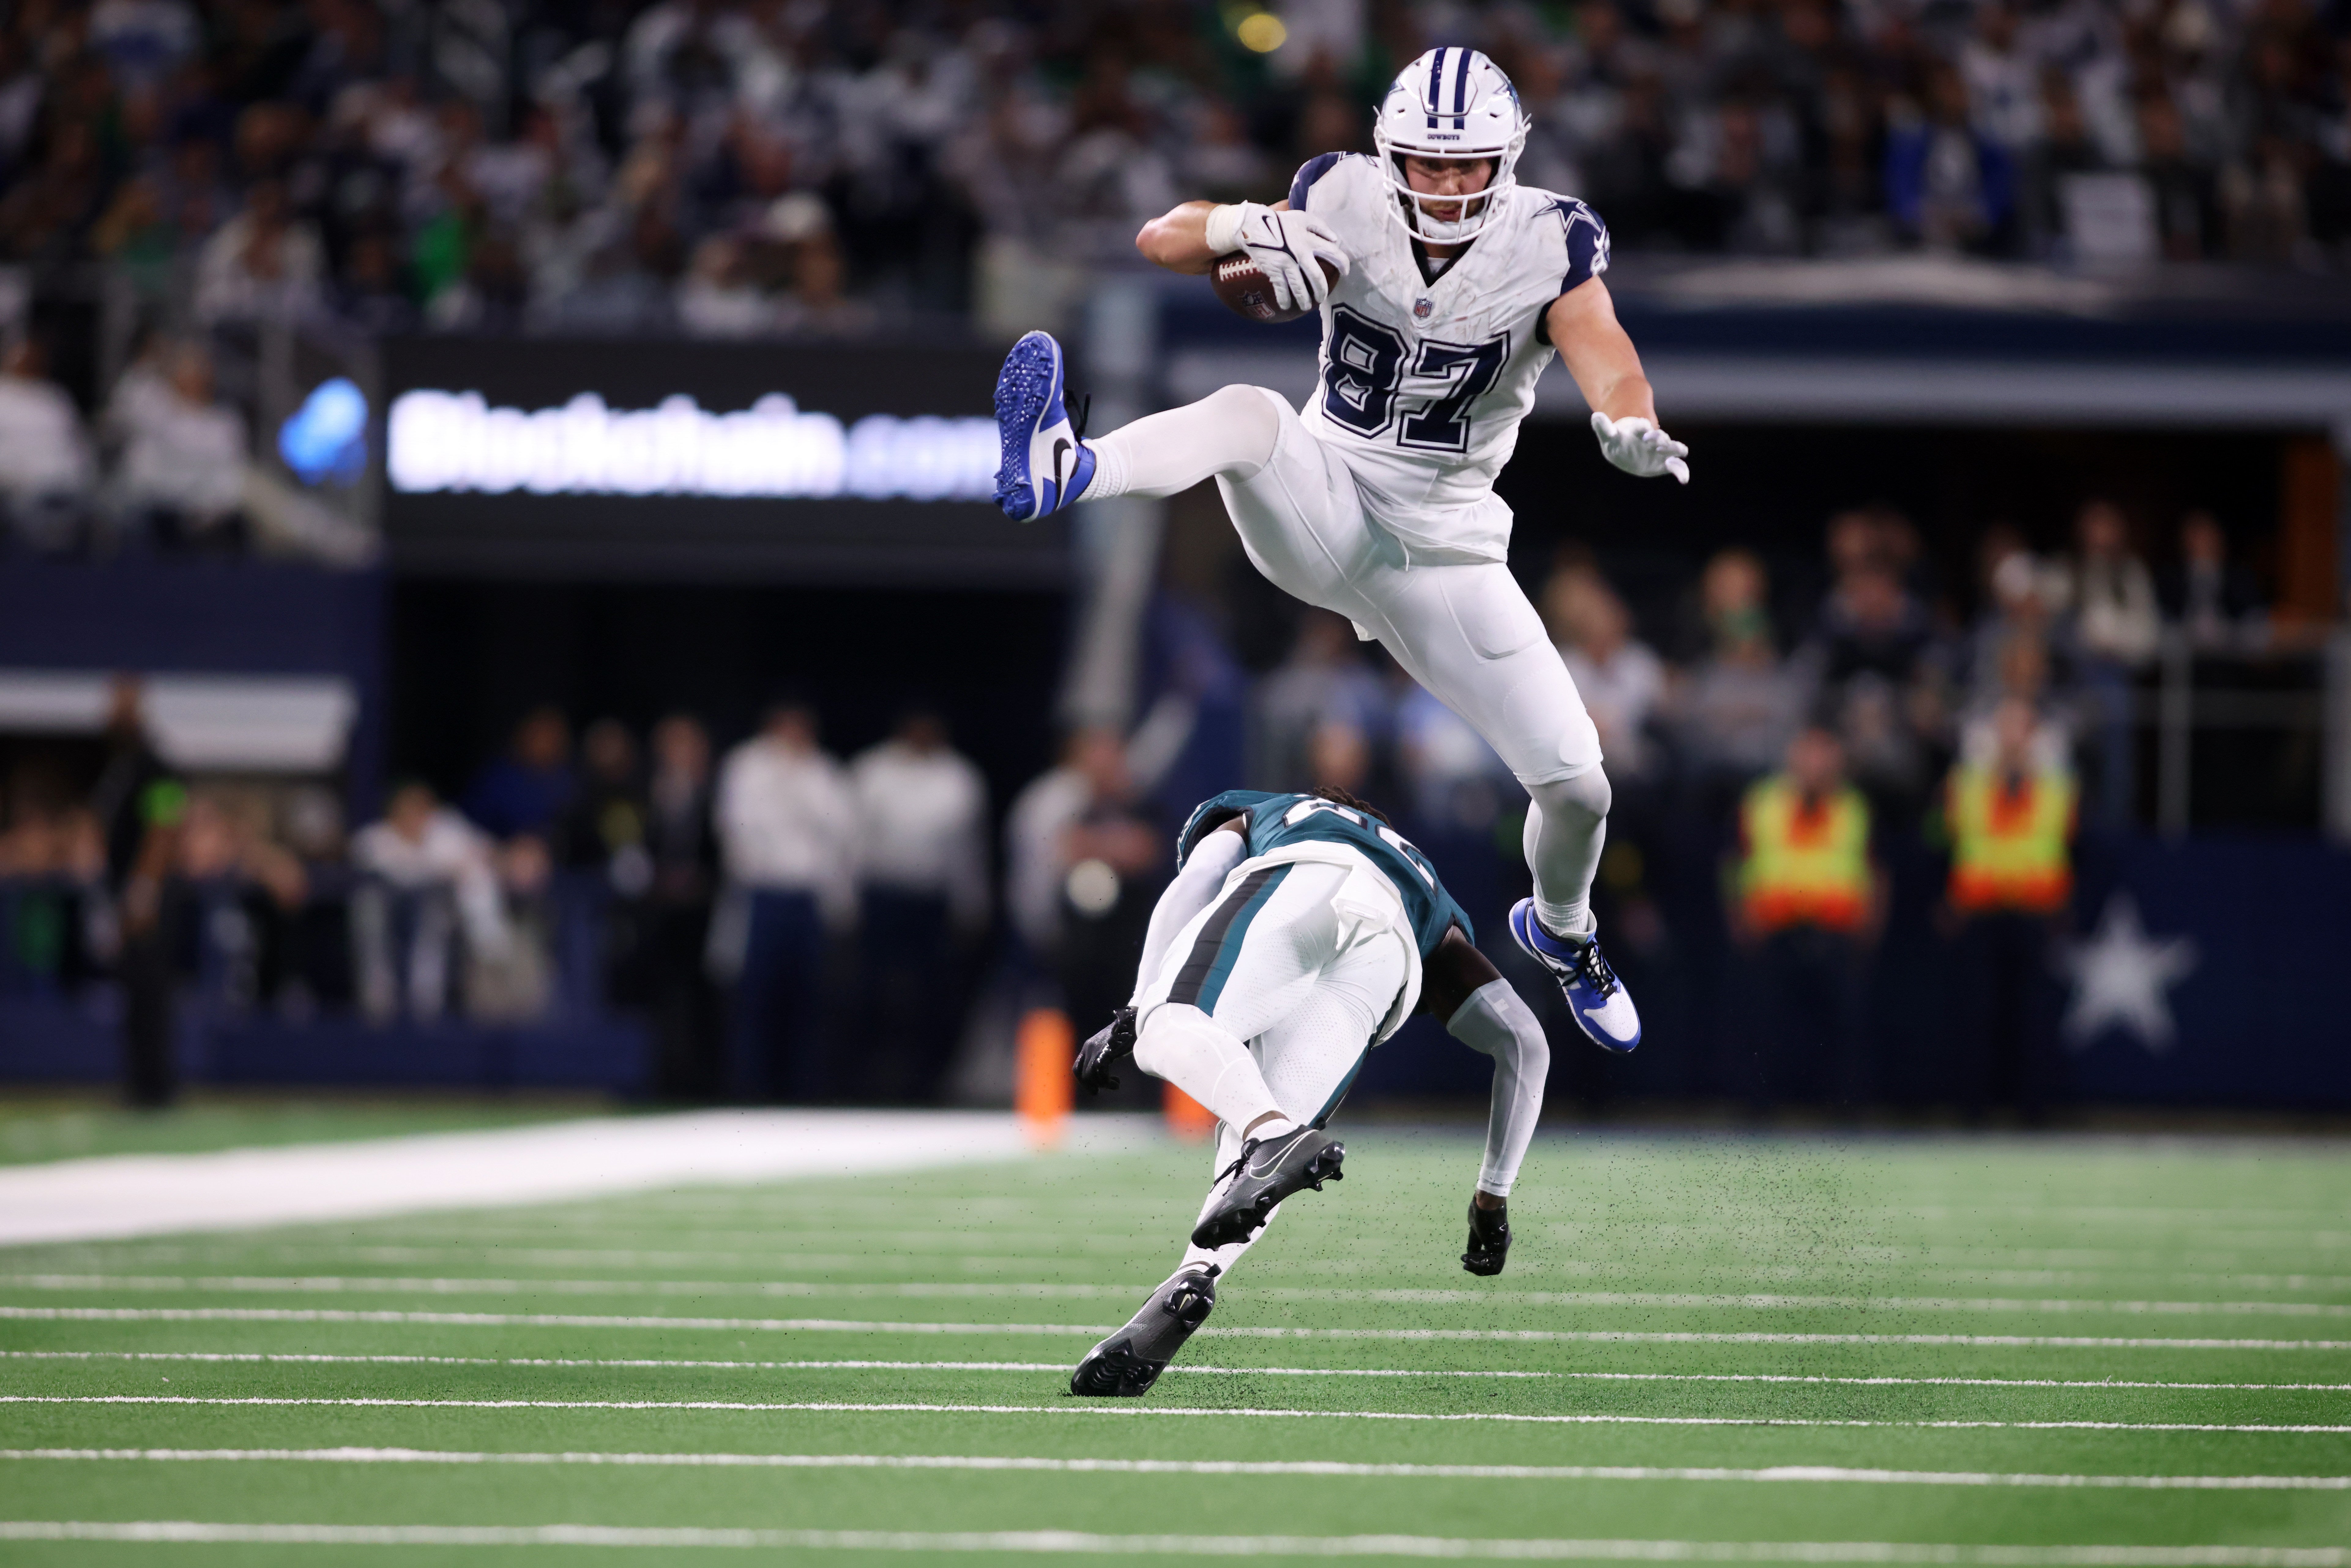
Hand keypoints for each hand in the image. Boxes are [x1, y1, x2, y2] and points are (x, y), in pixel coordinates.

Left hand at [1074, 1006, 1137, 1092]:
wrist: (1133, 1022)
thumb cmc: (1124, 1035)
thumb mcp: (1109, 1046)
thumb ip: (1103, 1056)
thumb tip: (1102, 1073)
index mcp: (1088, 1046)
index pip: (1077, 1067)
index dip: (1082, 1081)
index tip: (1093, 1087)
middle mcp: (1089, 1047)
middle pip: (1082, 1074)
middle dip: (1090, 1086)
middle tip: (1099, 1091)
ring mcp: (1096, 1049)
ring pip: (1090, 1076)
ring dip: (1102, 1085)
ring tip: (1114, 1085)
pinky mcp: (1105, 1052)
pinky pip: (1101, 1073)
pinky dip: (1107, 1082)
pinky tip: (1116, 1083)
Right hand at [1210, 202, 1348, 314]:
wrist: (1254, 225)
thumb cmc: (1281, 222)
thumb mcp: (1303, 217)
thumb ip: (1320, 227)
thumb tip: (1335, 240)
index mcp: (1310, 240)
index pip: (1333, 253)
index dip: (1342, 264)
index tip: (1345, 272)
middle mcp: (1300, 253)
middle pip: (1316, 277)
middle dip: (1321, 290)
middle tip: (1322, 298)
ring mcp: (1286, 263)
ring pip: (1299, 287)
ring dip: (1304, 300)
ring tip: (1305, 306)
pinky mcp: (1274, 270)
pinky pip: (1280, 288)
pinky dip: (1283, 299)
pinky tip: (1285, 305)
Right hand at [1461, 1196, 1509, 1275]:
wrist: (1486, 1202)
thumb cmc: (1480, 1210)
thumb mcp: (1475, 1229)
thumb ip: (1475, 1242)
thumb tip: (1469, 1254)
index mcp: (1499, 1239)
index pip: (1493, 1259)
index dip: (1479, 1263)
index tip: (1466, 1261)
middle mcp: (1503, 1244)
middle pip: (1495, 1267)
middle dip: (1479, 1270)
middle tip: (1465, 1266)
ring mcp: (1503, 1247)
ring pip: (1493, 1268)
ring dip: (1476, 1268)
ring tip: (1464, 1262)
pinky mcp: (1500, 1248)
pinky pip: (1489, 1264)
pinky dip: (1476, 1264)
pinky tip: (1466, 1258)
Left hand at [1590, 412, 1689, 483]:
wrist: (1625, 450)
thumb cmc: (1617, 441)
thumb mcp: (1609, 436)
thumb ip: (1603, 427)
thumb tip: (1595, 416)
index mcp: (1639, 431)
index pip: (1641, 427)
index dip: (1642, 426)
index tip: (1642, 426)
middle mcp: (1653, 439)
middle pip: (1660, 436)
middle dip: (1658, 438)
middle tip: (1653, 442)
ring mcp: (1661, 451)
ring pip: (1673, 448)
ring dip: (1675, 449)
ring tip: (1676, 453)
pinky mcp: (1665, 463)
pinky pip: (1677, 467)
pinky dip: (1681, 472)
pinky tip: (1683, 479)